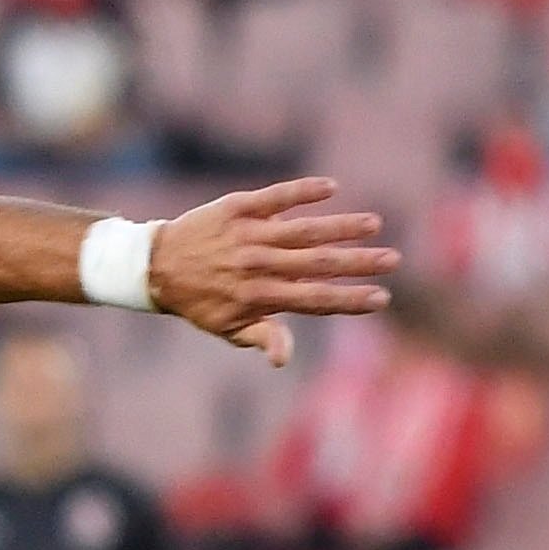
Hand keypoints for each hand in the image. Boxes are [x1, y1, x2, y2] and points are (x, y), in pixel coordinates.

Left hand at [147, 179, 396, 366]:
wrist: (155, 266)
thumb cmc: (198, 301)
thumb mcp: (226, 328)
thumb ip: (261, 338)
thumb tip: (283, 360)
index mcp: (259, 297)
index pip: (314, 300)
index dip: (349, 300)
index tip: (381, 298)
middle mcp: (257, 266)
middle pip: (318, 264)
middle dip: (358, 263)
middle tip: (393, 259)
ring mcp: (248, 235)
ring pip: (304, 230)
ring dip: (341, 226)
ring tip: (373, 224)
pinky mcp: (237, 208)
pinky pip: (275, 198)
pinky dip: (302, 192)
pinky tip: (331, 188)